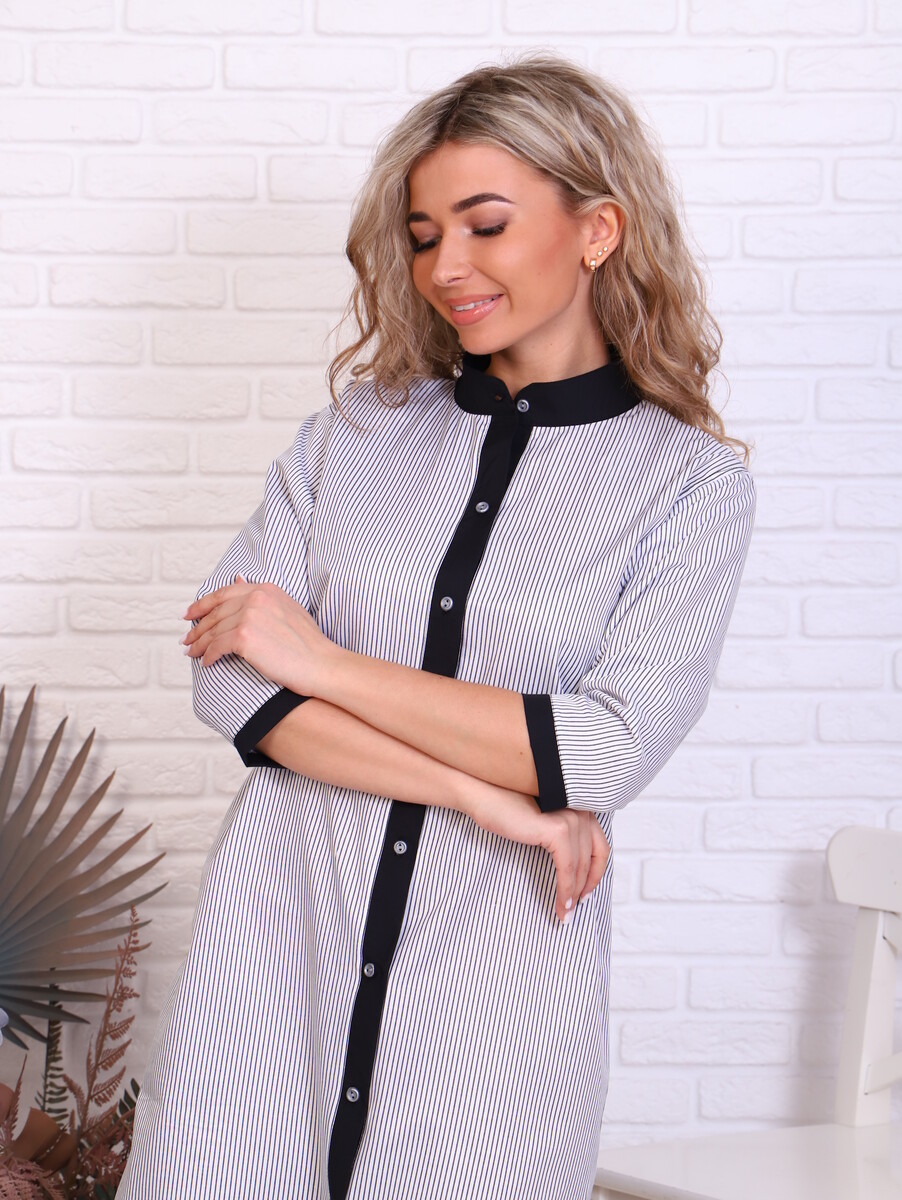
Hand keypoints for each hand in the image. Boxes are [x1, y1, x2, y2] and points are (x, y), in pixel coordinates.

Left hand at [182, 577, 334, 695]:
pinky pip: (216, 647)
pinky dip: (208, 656)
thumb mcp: (287, 608)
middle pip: (215, 613)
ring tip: (191, 652)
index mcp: (265, 589)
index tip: (190, 614)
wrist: (320, 663)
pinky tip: (206, 663)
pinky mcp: (244, 637)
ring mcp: (249, 616)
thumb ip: (262, 596)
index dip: (202, 604)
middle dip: (197, 627)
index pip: (224, 593)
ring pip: (213, 630)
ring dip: (199, 643)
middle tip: (186, 639)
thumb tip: (238, 578)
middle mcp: (256, 598)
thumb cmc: (308, 643)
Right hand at [463, 781, 609, 922]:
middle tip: (575, 907)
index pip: (599, 845)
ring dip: (574, 894)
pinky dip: (565, 890)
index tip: (586, 891)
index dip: (595, 872)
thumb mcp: (542, 821)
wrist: (483, 793)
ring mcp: (571, 818)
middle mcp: (581, 809)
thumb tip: (572, 868)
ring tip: (564, 913)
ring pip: (580, 867)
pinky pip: (567, 869)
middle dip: (586, 886)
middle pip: (594, 858)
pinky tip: (561, 904)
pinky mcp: (557, 830)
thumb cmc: (506, 807)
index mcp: (580, 806)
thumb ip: (560, 833)